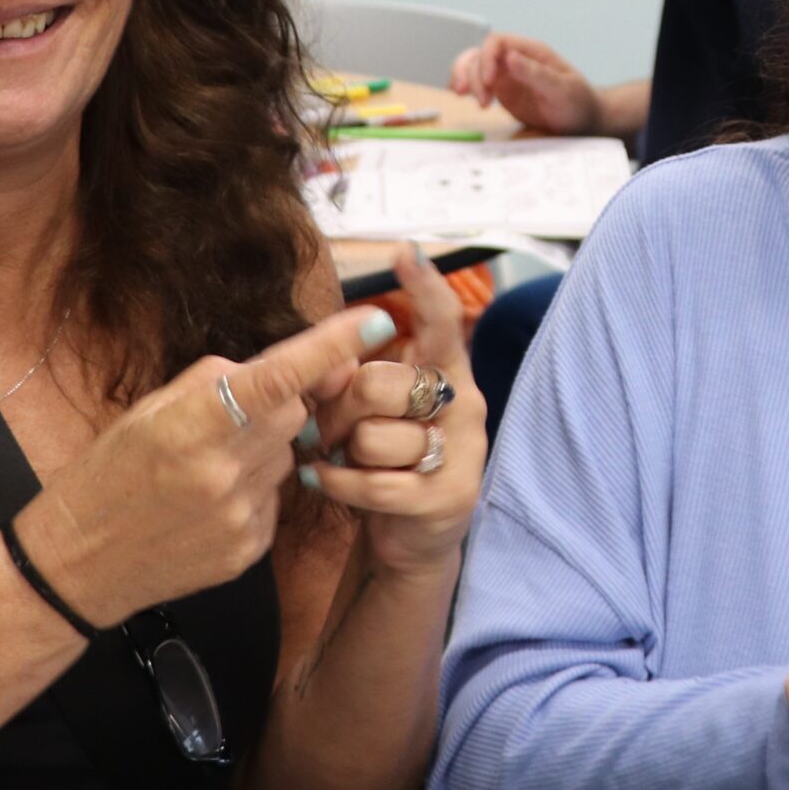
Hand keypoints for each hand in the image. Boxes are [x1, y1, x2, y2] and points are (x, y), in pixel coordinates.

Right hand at [32, 305, 398, 625]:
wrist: (78, 562)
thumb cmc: (107, 475)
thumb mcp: (147, 411)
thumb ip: (216, 382)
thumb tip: (280, 366)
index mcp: (194, 425)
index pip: (280, 376)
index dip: (333, 346)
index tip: (376, 321)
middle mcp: (224, 470)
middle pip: (293, 413)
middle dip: (277, 403)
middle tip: (230, 414)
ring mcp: (241, 514)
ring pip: (286, 456)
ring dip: (261, 449)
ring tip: (205, 468)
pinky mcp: (250, 548)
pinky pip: (274, 498)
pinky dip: (253, 489)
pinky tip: (208, 502)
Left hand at [303, 244, 486, 578]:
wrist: (415, 537)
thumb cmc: (388, 459)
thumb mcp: (379, 410)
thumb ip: (364, 379)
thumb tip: (332, 361)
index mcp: (448, 373)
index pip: (442, 321)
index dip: (424, 287)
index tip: (404, 252)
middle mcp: (463, 406)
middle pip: (381, 383)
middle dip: (339, 407)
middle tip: (326, 427)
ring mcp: (459, 453)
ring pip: (374, 437)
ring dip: (340, 453)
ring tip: (340, 459)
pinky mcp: (444, 497)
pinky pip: (374, 482)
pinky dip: (338, 483)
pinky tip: (325, 480)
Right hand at [448, 32, 602, 134]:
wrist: (584, 121)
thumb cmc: (578, 104)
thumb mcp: (562, 90)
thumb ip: (536, 74)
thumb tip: (509, 57)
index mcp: (531, 52)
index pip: (497, 42)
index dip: (486, 58)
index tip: (488, 82)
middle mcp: (515, 59)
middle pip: (480, 54)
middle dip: (472, 75)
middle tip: (482, 102)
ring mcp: (506, 75)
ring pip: (473, 66)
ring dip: (464, 79)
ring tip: (464, 98)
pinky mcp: (501, 90)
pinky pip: (476, 82)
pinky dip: (465, 87)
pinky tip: (462, 97)